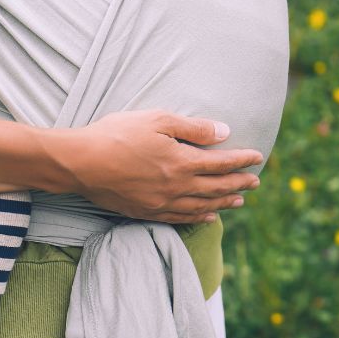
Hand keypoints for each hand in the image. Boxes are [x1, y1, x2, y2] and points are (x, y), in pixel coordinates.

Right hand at [53, 109, 263, 223]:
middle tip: (256, 181)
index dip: (242, 160)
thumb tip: (225, 132)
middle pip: (217, 187)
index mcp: (181, 162)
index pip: (221, 163)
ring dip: (224, 202)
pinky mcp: (147, 212)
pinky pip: (182, 218)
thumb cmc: (116, 134)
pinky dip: (200, 217)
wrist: (80, 163)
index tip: (258, 157)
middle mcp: (177, 187)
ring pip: (203, 205)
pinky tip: (209, 216)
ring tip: (239, 200)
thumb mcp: (157, 119)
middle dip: (239, 183)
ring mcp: (162, 203)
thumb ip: (193, 128)